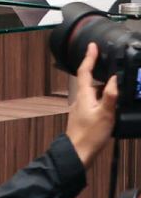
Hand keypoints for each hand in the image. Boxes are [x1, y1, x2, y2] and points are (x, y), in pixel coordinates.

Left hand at [65, 43, 121, 165]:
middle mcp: (81, 98)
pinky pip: (96, 101)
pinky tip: (113, 104)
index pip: (85, 71)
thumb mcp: (105, 114)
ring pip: (94, 91)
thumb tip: (114, 79)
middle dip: (99, 71)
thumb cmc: (90, 134)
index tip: (93, 46)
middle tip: (110, 64)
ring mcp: (82, 107)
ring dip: (105, 87)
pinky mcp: (85, 115)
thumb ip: (110, 96)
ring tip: (118, 86)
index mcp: (84, 95)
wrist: (78, 151)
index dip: (89, 57)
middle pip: (90, 80)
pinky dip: (104, 98)